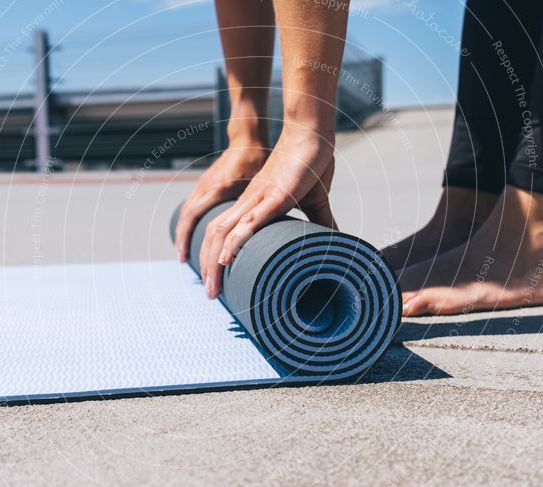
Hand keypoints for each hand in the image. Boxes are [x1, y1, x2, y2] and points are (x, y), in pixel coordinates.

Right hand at [174, 141, 268, 261]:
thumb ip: (259, 206)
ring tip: (186, 256)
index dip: (189, 240)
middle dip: (185, 245)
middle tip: (186, 265)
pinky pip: (191, 209)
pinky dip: (188, 226)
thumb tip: (277, 228)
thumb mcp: (259, 183)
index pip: (194, 217)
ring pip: (186, 215)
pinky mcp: (204, 186)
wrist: (247, 138)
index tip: (189, 260)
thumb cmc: (257, 159)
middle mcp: (205, 188)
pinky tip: (192, 238)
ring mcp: (202, 186)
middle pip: (186, 220)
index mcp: (217, 188)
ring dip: (184, 236)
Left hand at [200, 127, 336, 298]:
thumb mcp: (315, 201)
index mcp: (253, 205)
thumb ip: (321, 223)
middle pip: (215, 239)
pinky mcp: (273, 197)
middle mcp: (248, 204)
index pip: (224, 234)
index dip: (215, 256)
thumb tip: (334, 239)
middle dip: (208, 269)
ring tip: (212, 289)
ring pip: (223, 235)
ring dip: (214, 263)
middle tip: (211, 295)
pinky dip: (234, 242)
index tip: (217, 280)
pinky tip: (225, 260)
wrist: (312, 135)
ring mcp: (257, 200)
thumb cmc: (311, 163)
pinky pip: (248, 222)